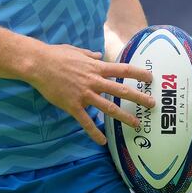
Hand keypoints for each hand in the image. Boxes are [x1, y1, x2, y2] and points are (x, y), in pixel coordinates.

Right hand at [26, 43, 154, 145]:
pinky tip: (102, 141)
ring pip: (108, 108)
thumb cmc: (56, 55)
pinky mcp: (73, 105)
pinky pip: (86, 121)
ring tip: (137, 124)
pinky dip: (94, 132)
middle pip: (121, 90)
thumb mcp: (76, 51)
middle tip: (152, 104)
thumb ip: (90, 55)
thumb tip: (99, 55)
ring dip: (124, 116)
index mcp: (96, 67)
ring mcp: (84, 94)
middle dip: (139, 98)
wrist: (39, 64)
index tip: (150, 78)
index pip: (123, 69)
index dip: (138, 73)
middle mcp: (94, 81)